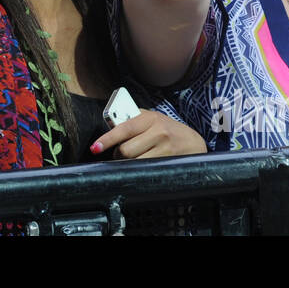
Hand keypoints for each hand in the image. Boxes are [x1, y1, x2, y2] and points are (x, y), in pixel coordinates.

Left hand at [92, 110, 206, 158]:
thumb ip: (132, 121)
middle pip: (126, 150)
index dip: (107, 139)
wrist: (192, 141)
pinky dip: (139, 169)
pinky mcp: (168, 162)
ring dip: (127, 164)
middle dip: (117, 156)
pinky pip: (145, 169)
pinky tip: (142, 164)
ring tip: (131, 159)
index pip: (124, 128)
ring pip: (134, 162)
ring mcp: (165, 148)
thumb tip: (110, 128)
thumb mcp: (151, 119)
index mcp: (149, 118)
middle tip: (118, 155)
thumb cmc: (166, 129)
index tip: (95, 148)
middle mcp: (158, 131)